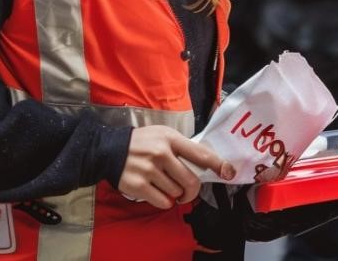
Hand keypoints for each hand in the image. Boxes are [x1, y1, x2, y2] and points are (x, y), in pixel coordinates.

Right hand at [118, 126, 235, 209]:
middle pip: (191, 181)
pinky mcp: (139, 185)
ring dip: (174, 194)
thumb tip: (205, 163)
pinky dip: (163, 201)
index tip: (228, 172)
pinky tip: (155, 191)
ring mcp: (149, 170)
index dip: (217, 164)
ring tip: (163, 184)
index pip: (200, 153)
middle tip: (186, 191)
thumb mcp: (162, 135)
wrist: (109, 150)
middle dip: (192, 190)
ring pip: (177, 192)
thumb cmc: (141, 143)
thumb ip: (181, 147)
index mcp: (170, 138)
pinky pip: (163, 201)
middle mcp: (161, 153)